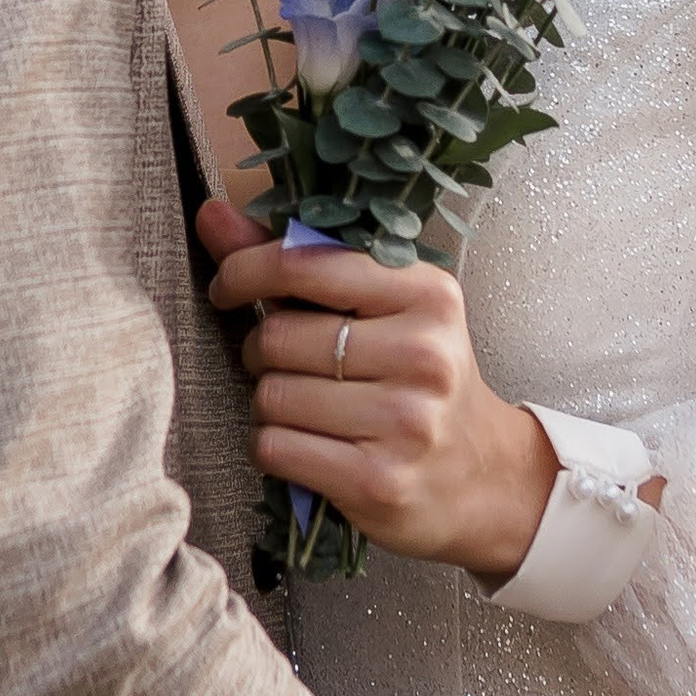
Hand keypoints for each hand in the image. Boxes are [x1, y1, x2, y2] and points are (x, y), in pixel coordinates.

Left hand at [199, 199, 564, 585]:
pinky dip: (273, 446)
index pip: (303, 264)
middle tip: (287, 365)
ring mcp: (405, 421)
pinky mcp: (379, 480)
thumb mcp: (381, 308)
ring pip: (271, 396)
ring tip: (307, 409)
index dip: (244, 271)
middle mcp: (423, 353)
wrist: (485, 475)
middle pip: (277, 337)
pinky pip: (275, 447)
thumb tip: (211, 214)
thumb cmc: (418, 380)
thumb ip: (296, 261)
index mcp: (427, 294)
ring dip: (269, 405)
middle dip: (262, 352)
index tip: (227, 288)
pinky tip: (308, 446)